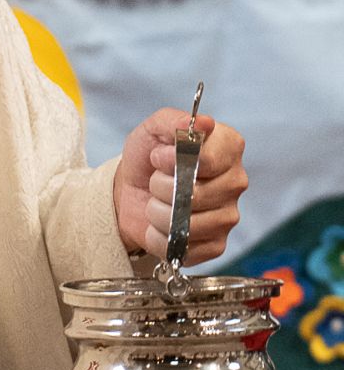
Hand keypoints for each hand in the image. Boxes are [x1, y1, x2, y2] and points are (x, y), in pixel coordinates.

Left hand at [113, 107, 246, 264]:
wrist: (133, 190)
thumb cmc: (149, 157)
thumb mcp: (153, 129)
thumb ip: (174, 120)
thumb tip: (205, 123)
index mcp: (228, 148)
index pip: (207, 160)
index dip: (173, 160)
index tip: (158, 156)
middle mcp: (235, 182)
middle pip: (196, 195)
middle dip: (161, 188)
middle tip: (156, 181)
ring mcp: (229, 216)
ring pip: (188, 224)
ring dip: (157, 214)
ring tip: (155, 203)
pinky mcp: (217, 245)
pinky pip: (185, 248)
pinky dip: (160, 239)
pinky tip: (160, 226)